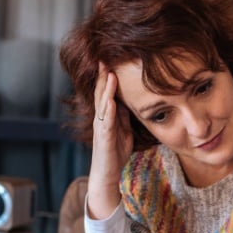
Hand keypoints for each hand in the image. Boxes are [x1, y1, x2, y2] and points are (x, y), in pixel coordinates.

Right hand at [86, 63, 133, 218]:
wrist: (107, 175)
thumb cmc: (115, 153)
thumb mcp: (125, 130)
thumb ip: (125, 116)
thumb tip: (131, 101)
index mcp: (107, 115)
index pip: (107, 91)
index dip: (109, 76)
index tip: (112, 59)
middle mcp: (101, 119)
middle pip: (102, 93)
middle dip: (103, 75)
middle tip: (105, 57)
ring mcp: (101, 128)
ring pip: (102, 104)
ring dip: (105, 88)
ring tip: (108, 73)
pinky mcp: (103, 139)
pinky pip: (105, 123)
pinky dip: (108, 111)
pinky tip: (111, 101)